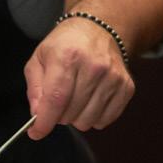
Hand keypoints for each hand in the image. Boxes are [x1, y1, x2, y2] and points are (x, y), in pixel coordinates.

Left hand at [24, 17, 134, 138]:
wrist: (97, 30)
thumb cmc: (64, 46)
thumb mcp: (39, 59)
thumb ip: (34, 88)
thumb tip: (37, 115)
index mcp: (68, 56)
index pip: (56, 98)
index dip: (44, 121)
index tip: (36, 132)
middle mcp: (94, 66)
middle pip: (71, 113)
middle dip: (58, 115)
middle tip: (58, 101)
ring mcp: (113, 78)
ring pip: (88, 120)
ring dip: (76, 117)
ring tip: (75, 98)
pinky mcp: (127, 87)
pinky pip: (105, 120)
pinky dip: (94, 117)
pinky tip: (90, 100)